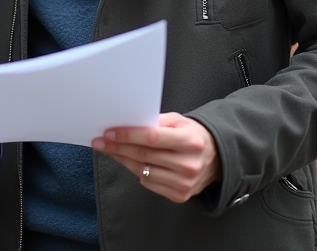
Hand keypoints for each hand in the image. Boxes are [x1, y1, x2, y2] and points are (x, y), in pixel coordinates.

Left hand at [92, 112, 220, 202]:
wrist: (215, 160)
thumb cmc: (193, 137)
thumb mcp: (180, 121)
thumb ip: (156, 121)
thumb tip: (128, 123)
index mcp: (190, 141)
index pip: (151, 138)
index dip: (128, 135)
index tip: (109, 132)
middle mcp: (188, 164)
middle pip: (144, 155)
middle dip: (118, 147)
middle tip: (100, 141)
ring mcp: (184, 183)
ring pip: (143, 170)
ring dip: (122, 159)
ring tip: (110, 150)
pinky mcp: (179, 195)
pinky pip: (148, 182)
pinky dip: (136, 170)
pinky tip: (129, 161)